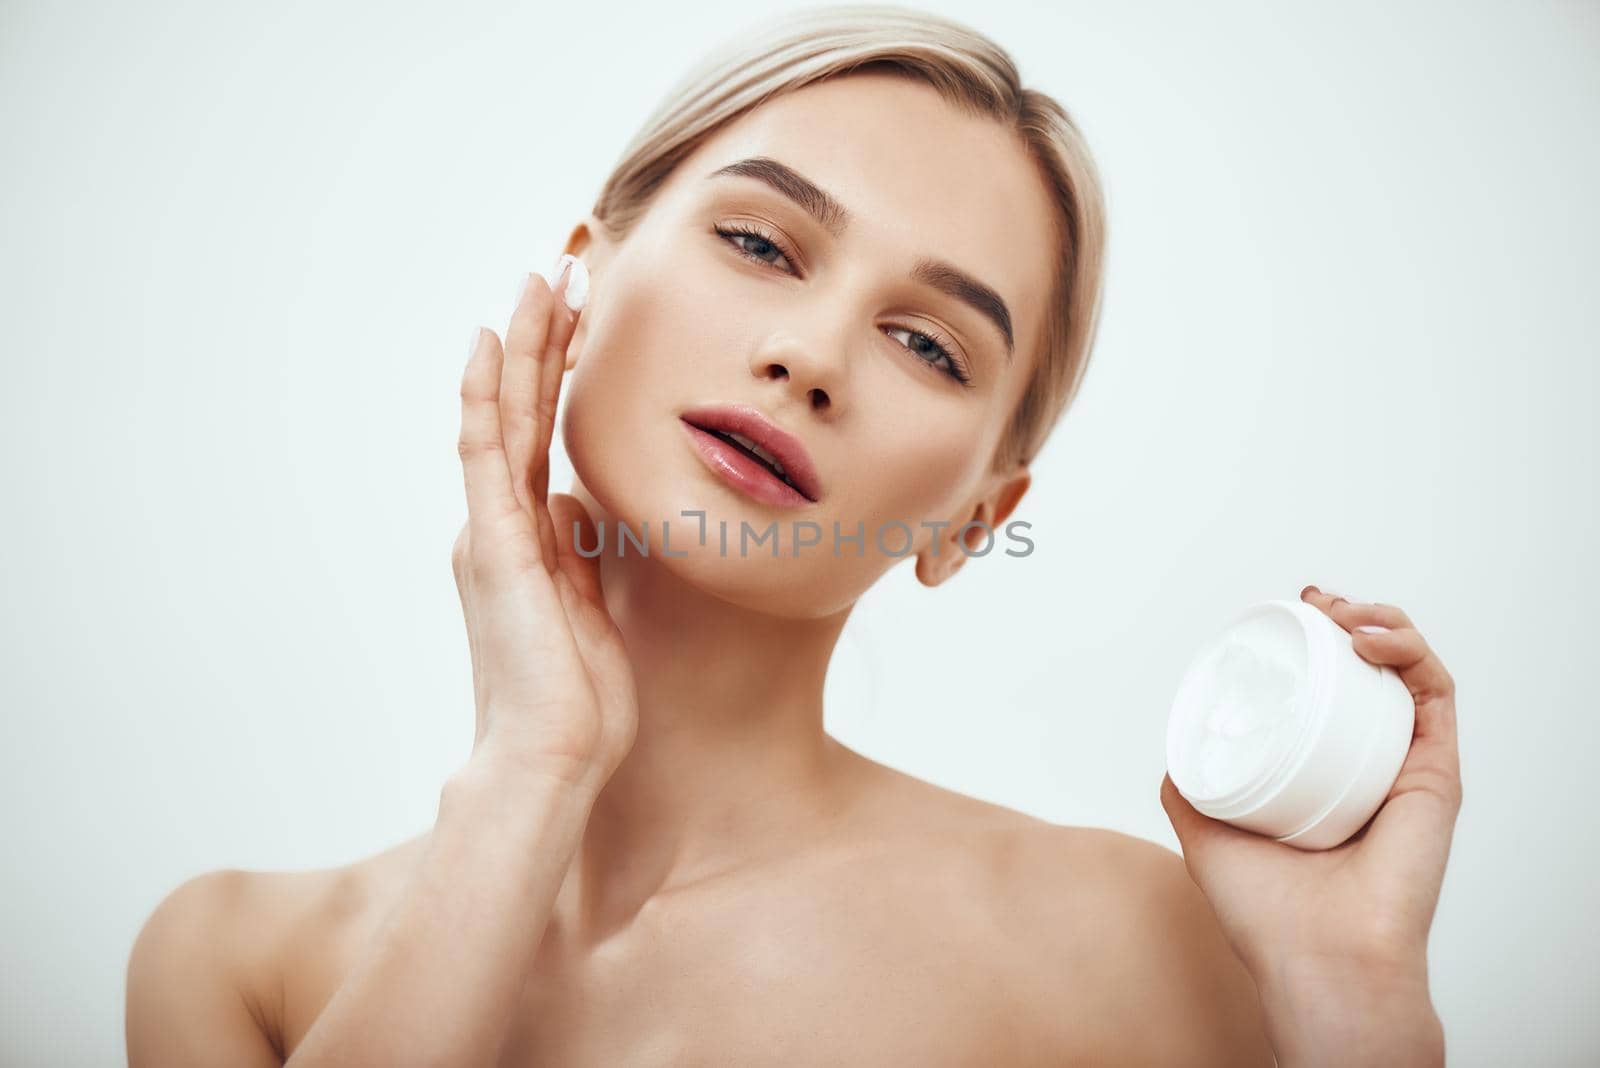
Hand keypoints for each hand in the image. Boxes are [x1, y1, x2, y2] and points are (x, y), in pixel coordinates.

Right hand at [452, 261, 637, 794]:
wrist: (554, 756)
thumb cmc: (579, 701)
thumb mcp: (590, 607)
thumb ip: (578, 552)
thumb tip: (578, 504)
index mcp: (526, 541)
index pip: (543, 437)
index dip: (560, 374)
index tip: (582, 317)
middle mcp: (501, 525)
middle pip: (522, 411)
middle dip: (542, 339)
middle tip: (559, 269)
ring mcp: (493, 529)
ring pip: (505, 414)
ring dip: (522, 344)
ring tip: (539, 277)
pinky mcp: (493, 541)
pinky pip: (486, 450)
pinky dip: (486, 393)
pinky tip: (490, 339)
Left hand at [1160, 586, 1459, 1058]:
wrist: (1315, 958)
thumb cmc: (1267, 916)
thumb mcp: (1209, 836)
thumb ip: (1193, 793)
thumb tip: (1174, 757)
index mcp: (1329, 775)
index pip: (1335, 692)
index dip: (1319, 644)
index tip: (1293, 614)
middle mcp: (1373, 768)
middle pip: (1375, 673)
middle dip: (1350, 619)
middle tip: (1315, 603)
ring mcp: (1406, 769)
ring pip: (1410, 673)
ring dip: (1382, 623)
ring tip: (1342, 612)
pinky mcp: (1437, 776)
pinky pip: (1435, 698)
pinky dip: (1410, 655)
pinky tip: (1370, 640)